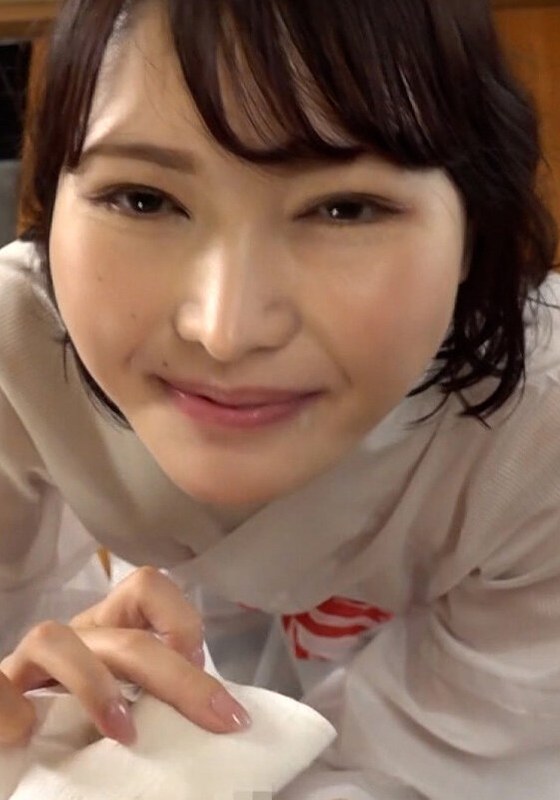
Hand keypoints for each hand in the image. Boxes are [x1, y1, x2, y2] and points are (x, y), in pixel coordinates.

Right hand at [0, 567, 250, 746]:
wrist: (21, 728)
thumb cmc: (86, 716)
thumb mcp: (134, 697)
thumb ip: (163, 693)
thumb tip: (223, 714)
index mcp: (111, 629)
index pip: (148, 588)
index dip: (181, 621)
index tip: (203, 671)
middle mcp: (76, 635)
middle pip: (125, 636)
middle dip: (177, 678)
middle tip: (218, 719)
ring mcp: (31, 661)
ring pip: (54, 637)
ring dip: (95, 685)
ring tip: (123, 732)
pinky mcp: (0, 687)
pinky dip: (11, 708)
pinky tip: (27, 731)